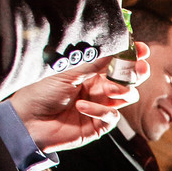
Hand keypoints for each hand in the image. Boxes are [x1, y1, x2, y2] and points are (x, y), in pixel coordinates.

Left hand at [9, 49, 151, 148]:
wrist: (29, 121)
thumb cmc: (42, 92)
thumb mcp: (68, 72)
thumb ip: (94, 62)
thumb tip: (116, 45)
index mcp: (91, 72)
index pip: (117, 62)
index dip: (132, 55)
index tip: (142, 49)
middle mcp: (99, 88)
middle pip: (128, 79)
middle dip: (136, 73)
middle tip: (140, 69)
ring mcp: (101, 106)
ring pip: (126, 97)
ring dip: (121, 91)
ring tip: (107, 90)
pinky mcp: (99, 125)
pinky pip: (111, 116)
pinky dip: (99, 110)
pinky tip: (82, 106)